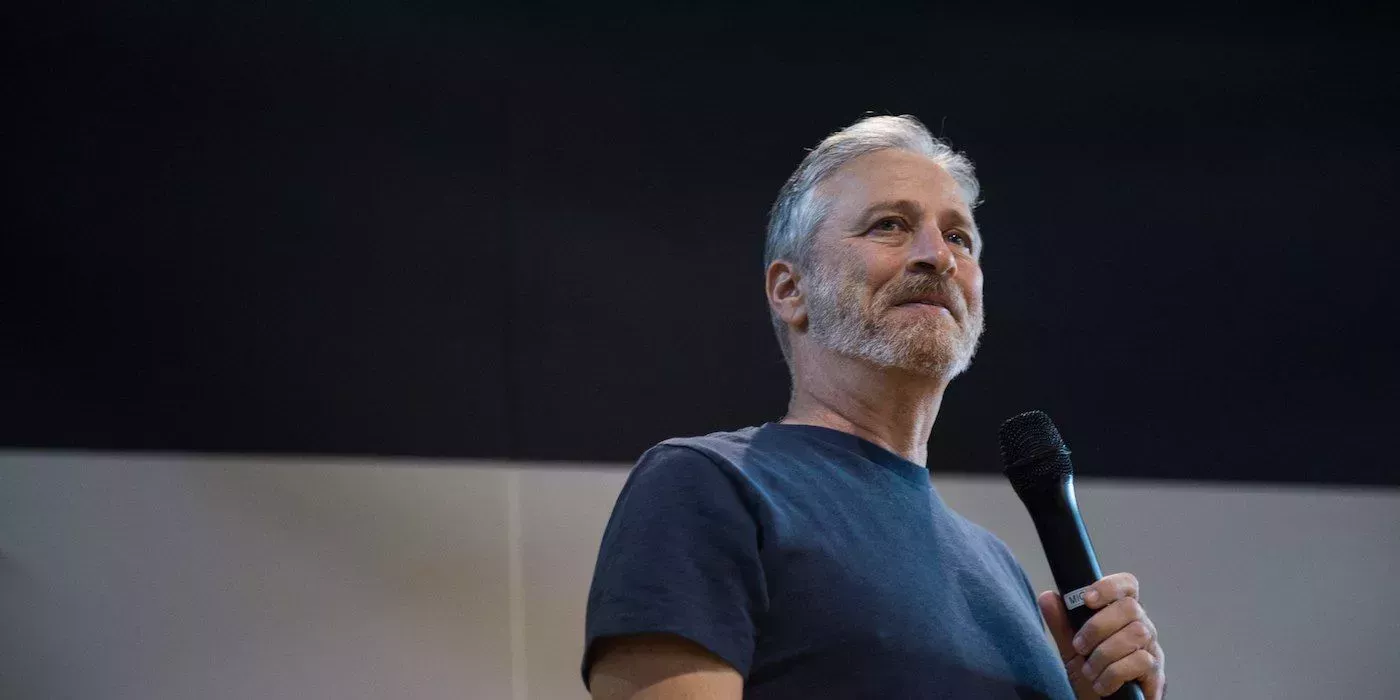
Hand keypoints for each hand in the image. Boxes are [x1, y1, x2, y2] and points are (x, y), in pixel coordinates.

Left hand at [1037, 572, 1164, 698]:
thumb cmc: (1091, 675)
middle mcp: (1141, 627)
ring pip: (1135, 634)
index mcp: (1122, 615)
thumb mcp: (1071, 650)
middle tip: (1079, 647)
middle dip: (1097, 626)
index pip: (1127, 585)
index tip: (1086, 599)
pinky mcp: (1156, 673)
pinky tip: (1102, 685)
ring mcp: (1152, 649)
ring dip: (1104, 654)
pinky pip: (1141, 661)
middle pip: (1130, 608)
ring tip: (1089, 671)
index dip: (1110, 585)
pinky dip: (1114, 674)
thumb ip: (1062, 625)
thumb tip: (1048, 596)